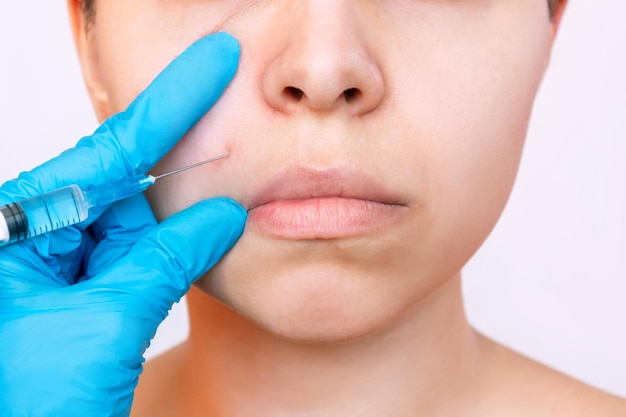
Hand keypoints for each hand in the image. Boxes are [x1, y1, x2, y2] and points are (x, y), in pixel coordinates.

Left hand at [0, 32, 244, 415]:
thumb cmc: (28, 404)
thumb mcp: (105, 322)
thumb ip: (166, 261)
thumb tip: (222, 216)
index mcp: (17, 232)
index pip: (106, 154)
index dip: (168, 104)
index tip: (212, 61)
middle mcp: (37, 242)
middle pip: (121, 181)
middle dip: (177, 153)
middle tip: (224, 116)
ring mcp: (66, 271)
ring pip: (136, 222)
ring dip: (181, 213)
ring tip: (222, 186)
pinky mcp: (92, 297)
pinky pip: (141, 257)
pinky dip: (175, 249)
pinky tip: (207, 233)